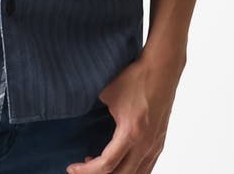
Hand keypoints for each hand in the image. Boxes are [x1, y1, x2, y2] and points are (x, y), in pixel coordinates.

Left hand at [66, 48, 185, 173]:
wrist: (162, 69)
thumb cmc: (136, 79)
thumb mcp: (107, 93)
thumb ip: (94, 110)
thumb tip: (80, 116)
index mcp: (131, 132)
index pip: (106, 165)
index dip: (86, 171)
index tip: (72, 167)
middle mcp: (145, 145)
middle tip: (82, 169)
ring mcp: (155, 146)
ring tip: (97, 165)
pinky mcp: (159, 143)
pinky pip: (145, 169)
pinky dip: (129, 171)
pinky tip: (118, 163)